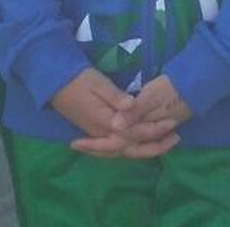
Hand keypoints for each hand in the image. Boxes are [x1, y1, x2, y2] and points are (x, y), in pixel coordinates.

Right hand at [60, 71, 182, 159]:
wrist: (53, 82)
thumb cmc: (77, 78)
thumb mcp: (98, 83)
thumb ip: (115, 97)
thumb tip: (132, 106)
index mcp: (104, 121)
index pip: (133, 132)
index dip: (153, 129)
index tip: (172, 123)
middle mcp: (101, 133)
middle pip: (130, 148)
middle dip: (154, 145)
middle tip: (175, 139)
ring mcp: (96, 134)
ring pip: (122, 150)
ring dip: (144, 149)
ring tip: (164, 145)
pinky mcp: (93, 131)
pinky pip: (114, 148)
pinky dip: (128, 150)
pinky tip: (138, 146)